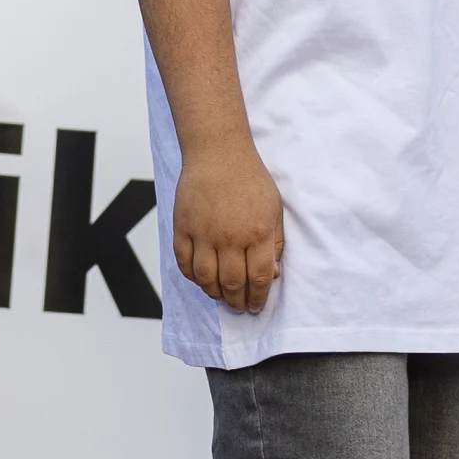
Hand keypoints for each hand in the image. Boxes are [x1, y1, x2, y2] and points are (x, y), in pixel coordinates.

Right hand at [170, 145, 284, 315]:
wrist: (219, 153)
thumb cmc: (250, 179)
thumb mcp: (274, 209)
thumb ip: (275, 243)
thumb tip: (273, 273)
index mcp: (258, 233)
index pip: (260, 278)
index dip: (258, 298)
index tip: (256, 306)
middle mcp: (231, 237)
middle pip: (232, 284)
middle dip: (237, 301)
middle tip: (239, 306)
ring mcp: (204, 233)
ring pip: (206, 279)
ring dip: (214, 293)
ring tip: (221, 295)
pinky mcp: (183, 228)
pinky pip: (184, 263)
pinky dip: (192, 277)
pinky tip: (201, 278)